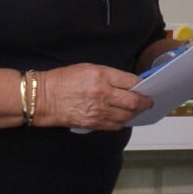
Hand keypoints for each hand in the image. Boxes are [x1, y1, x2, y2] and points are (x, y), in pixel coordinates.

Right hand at [34, 63, 151, 130]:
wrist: (43, 98)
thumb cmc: (64, 80)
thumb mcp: (88, 68)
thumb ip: (109, 76)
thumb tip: (128, 83)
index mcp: (101, 76)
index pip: (131, 82)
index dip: (142, 86)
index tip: (146, 88)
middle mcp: (102, 94)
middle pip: (133, 102)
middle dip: (145, 103)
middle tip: (149, 103)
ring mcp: (98, 111)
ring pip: (126, 116)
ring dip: (134, 114)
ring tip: (137, 111)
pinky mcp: (93, 123)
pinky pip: (115, 125)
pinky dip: (122, 122)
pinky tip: (122, 118)